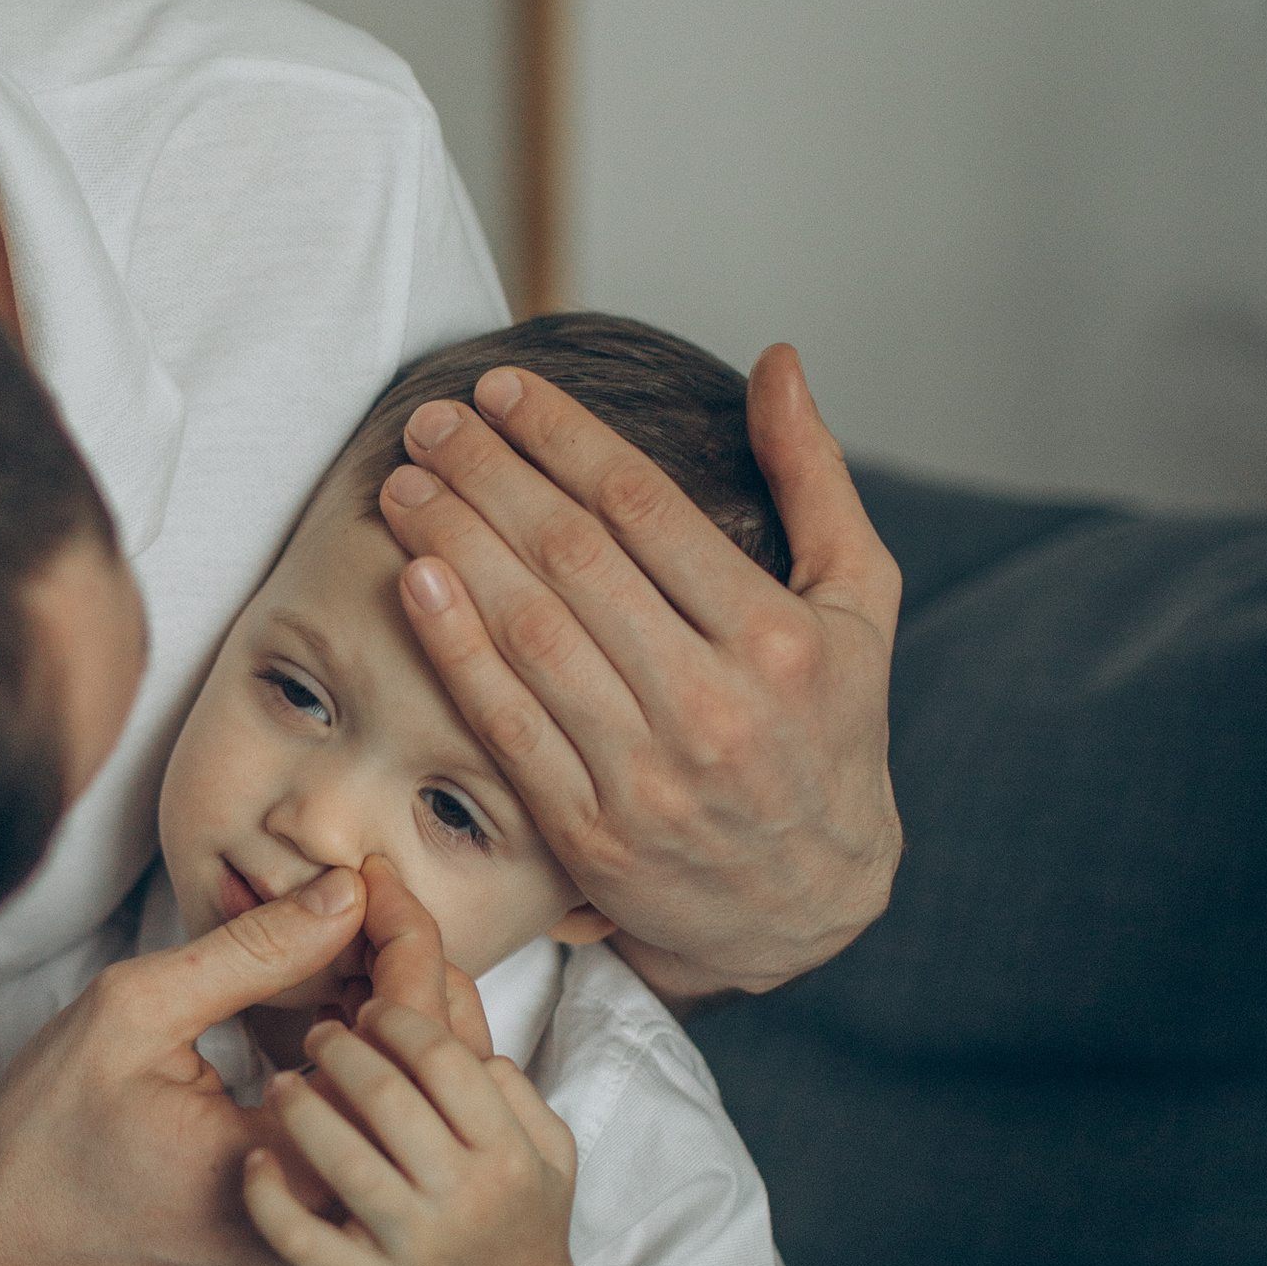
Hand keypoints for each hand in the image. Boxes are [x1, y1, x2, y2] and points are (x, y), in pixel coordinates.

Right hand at [0, 868, 369, 1265]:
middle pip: (418, 1097)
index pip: (404, 1046)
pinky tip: (326, 1044)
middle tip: (373, 910)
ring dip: (381, 1048)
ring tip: (350, 965)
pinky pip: (353, 1180)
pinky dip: (350, 1107)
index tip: (380, 884)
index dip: (406, 948)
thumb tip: (345, 897)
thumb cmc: (44, 1142)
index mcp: (293, 1178)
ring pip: (392, 1140)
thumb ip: (251, 954)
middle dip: (404, 989)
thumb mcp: (133, 1015)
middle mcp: (324, 1244)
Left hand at [241, 960, 619, 1265]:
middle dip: (339, 1050)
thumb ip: (513, 1088)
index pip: (444, 1059)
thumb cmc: (527, 1236)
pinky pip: (304, 1239)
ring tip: (280, 1084)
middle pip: (387, 1096)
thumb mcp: (550, 1157)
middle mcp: (465, 1197)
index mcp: (509, 1154)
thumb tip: (464, 1026)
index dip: (396, 1022)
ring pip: (342, 1158)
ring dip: (299, 1107)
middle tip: (316, 1036)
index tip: (368, 1012)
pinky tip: (253, 1163)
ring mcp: (416, 1246)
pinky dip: (268, 1198)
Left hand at [379, 347, 900, 1002]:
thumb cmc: (830, 731)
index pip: (644, 509)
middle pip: (572, 562)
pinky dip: (454, 649)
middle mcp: (713, 708)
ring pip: (530, 635)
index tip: (502, 390)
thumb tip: (779, 361)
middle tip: (432, 421)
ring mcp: (647, 777)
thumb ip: (815, 478)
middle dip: (490, 477)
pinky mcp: (592, 834)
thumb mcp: (858, 604)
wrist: (810, 904)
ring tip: (407, 484)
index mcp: (777, 639)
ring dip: (455, 547)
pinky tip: (415, 581)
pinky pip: (506, 725)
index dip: (562, 437)